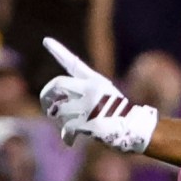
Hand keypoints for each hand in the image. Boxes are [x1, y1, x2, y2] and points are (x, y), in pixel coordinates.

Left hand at [38, 38, 155, 154]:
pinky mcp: (89, 121)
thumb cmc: (117, 114)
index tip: (45, 40)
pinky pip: (67, 128)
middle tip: (46, 106)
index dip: (58, 51)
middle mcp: (92, 89)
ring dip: (60, 121)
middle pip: (57, 84)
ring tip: (67, 126)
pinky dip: (66, 136)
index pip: (73, 63)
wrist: (135, 128)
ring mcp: (90, 104)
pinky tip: (69, 140)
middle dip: (46, 96)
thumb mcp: (103, 97)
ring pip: (59, 110)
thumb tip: (53, 108)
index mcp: (95, 80)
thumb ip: (80, 97)